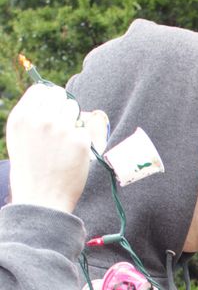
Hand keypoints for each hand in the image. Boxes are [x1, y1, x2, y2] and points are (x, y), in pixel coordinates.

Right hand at [6, 84, 105, 212]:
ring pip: (75, 109)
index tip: (51, 112)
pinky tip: (70, 157)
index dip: (49, 100)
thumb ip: (31, 115)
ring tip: (63, 144)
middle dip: (63, 109)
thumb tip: (51, 95)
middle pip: (61, 96)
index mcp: (22, 117)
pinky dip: (81, 142)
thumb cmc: (30, 169)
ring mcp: (61, 129)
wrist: (41, 200)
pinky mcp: (79, 141)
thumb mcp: (19, 137)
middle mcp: (40, 119)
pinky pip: (85, 131)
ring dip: (73, 122)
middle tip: (59, 130)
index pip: (42, 90)